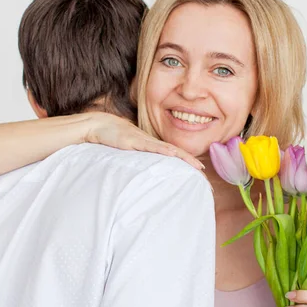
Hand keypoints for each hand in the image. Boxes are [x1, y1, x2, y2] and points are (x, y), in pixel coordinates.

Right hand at [86, 112, 203, 170]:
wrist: (100, 125)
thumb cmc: (114, 139)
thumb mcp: (131, 153)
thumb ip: (141, 161)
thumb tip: (149, 175)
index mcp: (154, 147)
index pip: (177, 157)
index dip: (190, 166)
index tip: (202, 179)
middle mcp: (153, 143)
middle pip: (179, 155)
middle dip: (194, 167)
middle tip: (207, 182)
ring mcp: (145, 141)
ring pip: (170, 151)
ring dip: (185, 159)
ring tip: (199, 169)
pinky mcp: (134, 141)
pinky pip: (152, 146)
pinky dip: (164, 151)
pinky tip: (174, 155)